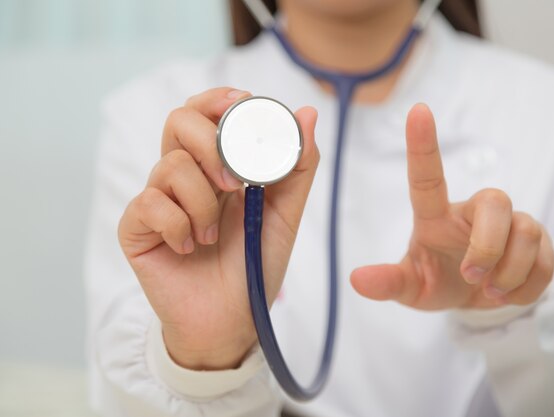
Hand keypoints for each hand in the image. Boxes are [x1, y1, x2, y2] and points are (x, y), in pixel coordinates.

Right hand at [118, 87, 319, 368]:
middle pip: (179, 122)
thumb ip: (296, 168)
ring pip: (170, 166)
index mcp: (217, 167)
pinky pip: (150, 204)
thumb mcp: (284, 215)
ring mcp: (158, 199)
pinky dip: (179, 227)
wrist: (232, 320)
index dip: (218, 100)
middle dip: (211, 145)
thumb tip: (307, 114)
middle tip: (235, 184)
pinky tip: (189, 248)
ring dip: (203, 204)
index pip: (206, 113)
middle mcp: (185, 176)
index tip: (243, 104)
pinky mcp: (136, 227)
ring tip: (213, 236)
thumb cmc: (254, 265)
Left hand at [351, 104, 553, 309]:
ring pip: (526, 232)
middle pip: (496, 200)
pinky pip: (546, 259)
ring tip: (489, 290)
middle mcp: (474, 211)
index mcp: (436, 216)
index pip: (427, 176)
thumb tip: (357, 280)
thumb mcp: (411, 288)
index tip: (417, 110)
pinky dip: (526, 288)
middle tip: (471, 277)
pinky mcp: (540, 240)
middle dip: (488, 245)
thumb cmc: (437, 282)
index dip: (422, 144)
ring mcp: (511, 223)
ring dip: (508, 274)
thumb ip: (388, 283)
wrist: (475, 301)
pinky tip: (508, 293)